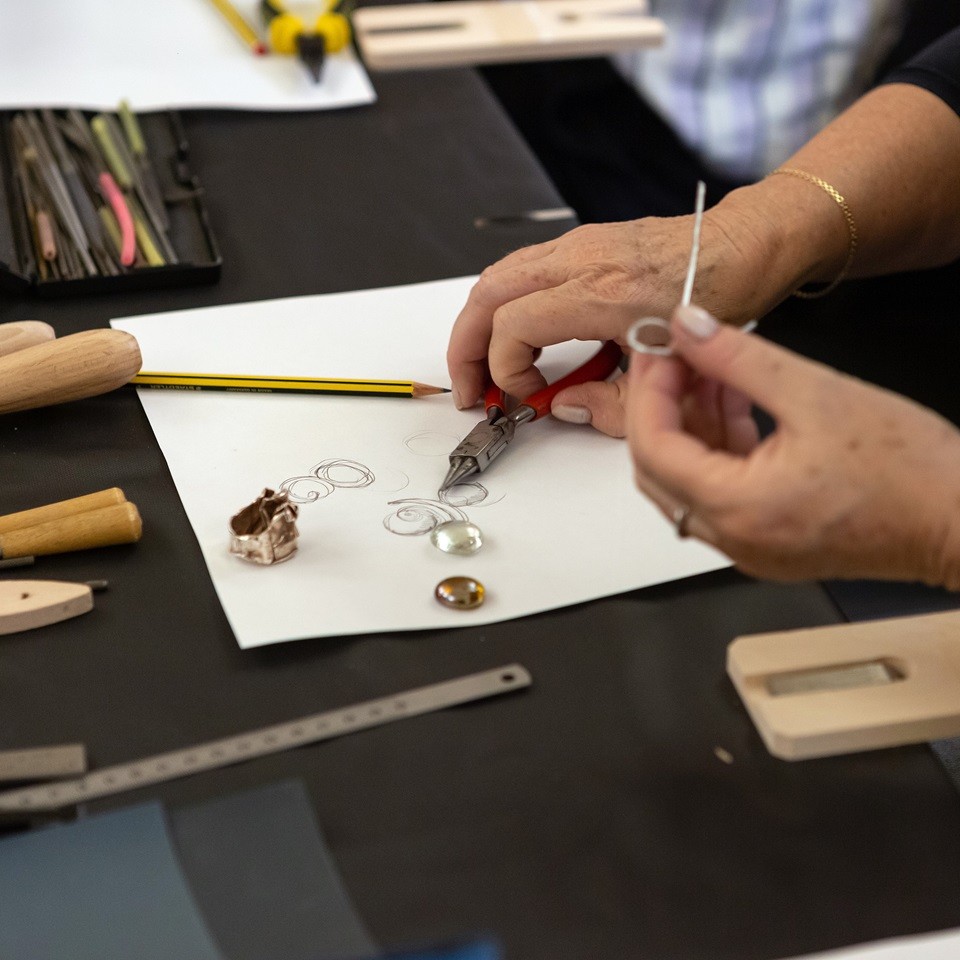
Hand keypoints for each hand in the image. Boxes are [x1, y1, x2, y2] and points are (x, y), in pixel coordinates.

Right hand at [447, 210, 771, 437]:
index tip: (524, 396)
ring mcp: (576, 245)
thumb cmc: (715, 297)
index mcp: (600, 293)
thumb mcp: (665, 372)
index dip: (504, 370)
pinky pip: (519, 268)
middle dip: (465, 348)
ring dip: (478, 323)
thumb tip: (561, 407)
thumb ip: (609, 404)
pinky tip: (514, 334)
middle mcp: (579, 261)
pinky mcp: (580, 242)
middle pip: (486, 296)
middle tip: (470, 389)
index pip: (512, 328)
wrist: (739, 247)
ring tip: (482, 365)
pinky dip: (502, 303)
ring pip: (496, 277)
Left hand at [627, 304, 959, 587]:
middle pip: (660, 468)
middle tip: (673, 354)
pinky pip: (721, 490)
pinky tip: (736, 398)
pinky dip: (720, 444)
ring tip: (711, 366)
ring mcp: (748, 545)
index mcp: (738, 508)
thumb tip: (686, 328)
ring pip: (689, 479)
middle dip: (662, 405)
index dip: (648, 390)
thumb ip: (738, 358)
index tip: (655, 347)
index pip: (654, 447)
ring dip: (692, 421)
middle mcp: (732, 538)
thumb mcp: (817, 393)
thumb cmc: (912, 471)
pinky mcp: (767, 540)